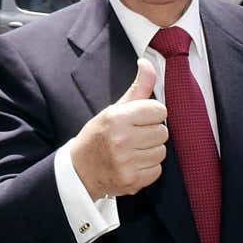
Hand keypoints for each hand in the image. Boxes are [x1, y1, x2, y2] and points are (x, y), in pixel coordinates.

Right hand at [69, 59, 168, 199]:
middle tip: (134, 137)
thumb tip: (146, 62)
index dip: (151, 114)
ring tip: (132, 151)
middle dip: (151, 133)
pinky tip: (132, 164)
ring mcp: (126, 162)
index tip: (138, 120)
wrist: (79, 170)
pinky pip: (157, 170)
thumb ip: (137, 87)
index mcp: (117, 118)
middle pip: (163, 132)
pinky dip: (148, 168)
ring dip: (150, 151)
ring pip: (161, 151)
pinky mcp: (131, 180)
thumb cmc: (98, 136)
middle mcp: (121, 140)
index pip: (159, 110)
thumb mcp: (114, 109)